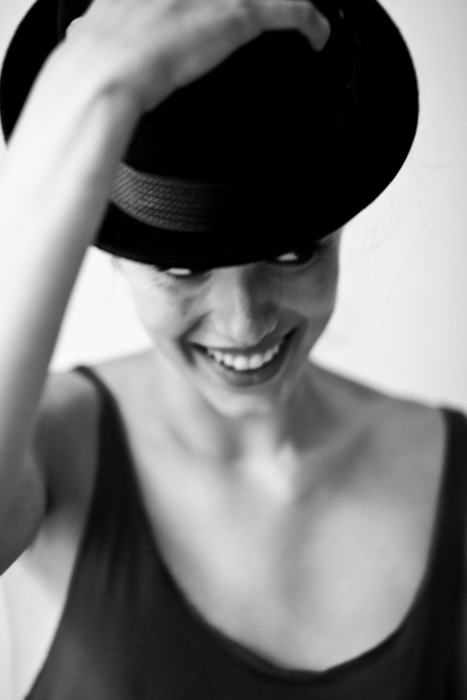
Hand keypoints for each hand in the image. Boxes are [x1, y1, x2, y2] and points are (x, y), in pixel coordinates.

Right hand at [66, 0, 330, 112]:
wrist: (102, 74)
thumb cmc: (93, 61)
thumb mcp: (91, 30)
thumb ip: (98, 26)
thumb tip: (87, 34)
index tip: (216, 10)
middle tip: (255, 12)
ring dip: (284, 5)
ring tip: (298, 20)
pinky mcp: (235, 13)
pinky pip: (291, 10)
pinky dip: (309, 21)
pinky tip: (317, 36)